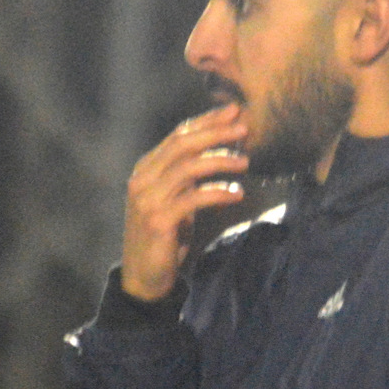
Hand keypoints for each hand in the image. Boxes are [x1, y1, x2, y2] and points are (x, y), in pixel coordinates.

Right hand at [121, 104, 247, 300]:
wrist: (144, 277)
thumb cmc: (166, 237)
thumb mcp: (175, 199)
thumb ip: (186, 175)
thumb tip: (218, 149)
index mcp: (146, 168)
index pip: (179, 135)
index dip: (207, 121)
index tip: (233, 111)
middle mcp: (143, 179)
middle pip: (183, 144)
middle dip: (216, 132)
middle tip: (244, 127)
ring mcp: (147, 199)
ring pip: (188, 167)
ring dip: (220, 161)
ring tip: (245, 162)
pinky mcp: (158, 220)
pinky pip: (193, 198)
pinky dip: (218, 192)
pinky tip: (237, 193)